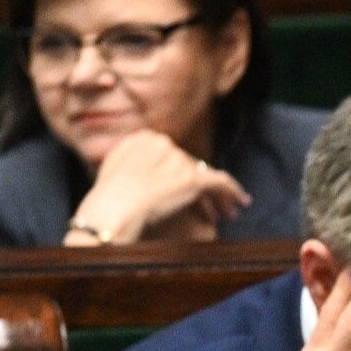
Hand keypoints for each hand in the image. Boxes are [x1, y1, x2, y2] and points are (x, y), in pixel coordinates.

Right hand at [65, 129, 250, 243]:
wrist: (113, 209)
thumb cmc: (109, 200)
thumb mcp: (116, 171)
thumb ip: (134, 164)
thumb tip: (149, 169)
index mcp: (143, 138)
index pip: (173, 156)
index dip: (184, 174)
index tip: (192, 191)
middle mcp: (163, 143)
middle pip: (191, 166)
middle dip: (203, 189)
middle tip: (215, 207)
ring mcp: (178, 160)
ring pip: (206, 176)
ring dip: (218, 196)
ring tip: (228, 212)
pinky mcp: (192, 178)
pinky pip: (220, 182)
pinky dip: (233, 191)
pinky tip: (241, 202)